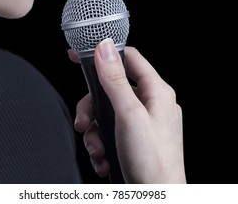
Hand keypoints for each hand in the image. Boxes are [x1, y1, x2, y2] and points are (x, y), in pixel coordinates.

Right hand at [69, 38, 185, 182]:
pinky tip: (105, 159)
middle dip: (92, 108)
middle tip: (84, 122)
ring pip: (106, 115)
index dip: (104, 54)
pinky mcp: (134, 141)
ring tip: (99, 150)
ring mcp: (142, 124)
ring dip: (95, 134)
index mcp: (156, 92)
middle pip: (110, 91)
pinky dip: (102, 146)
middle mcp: (150, 105)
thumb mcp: (129, 115)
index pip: (128, 58)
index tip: (79, 56)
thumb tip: (105, 48)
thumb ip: (115, 80)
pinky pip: (109, 133)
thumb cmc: (152, 161)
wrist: (157, 200)